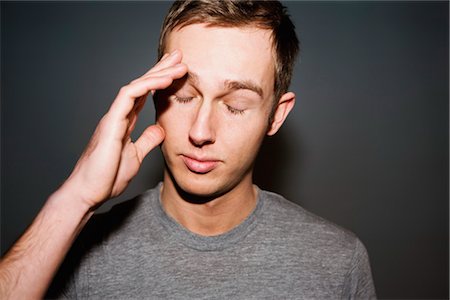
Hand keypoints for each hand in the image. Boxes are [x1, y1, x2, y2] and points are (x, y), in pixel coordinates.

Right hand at [61, 50, 186, 209]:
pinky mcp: (110, 122)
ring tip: (178, 64)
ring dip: (158, 73)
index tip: (176, 71)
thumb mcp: (136, 155)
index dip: (160, 82)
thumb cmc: (107, 177)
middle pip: (142, 85)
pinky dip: (147, 85)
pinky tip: (163, 79)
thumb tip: (160, 129)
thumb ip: (147, 140)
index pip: (144, 95)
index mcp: (124, 122)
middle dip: (160, 69)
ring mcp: (113, 117)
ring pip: (136, 86)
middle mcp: (118, 115)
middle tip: (179, 56)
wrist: (88, 193)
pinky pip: (129, 96)